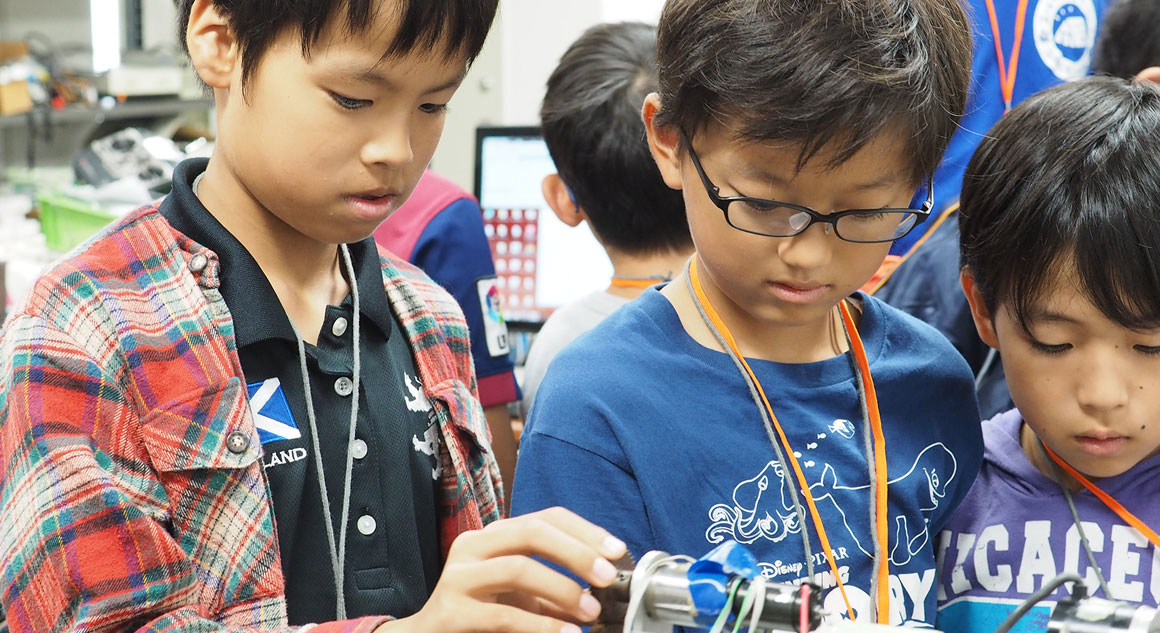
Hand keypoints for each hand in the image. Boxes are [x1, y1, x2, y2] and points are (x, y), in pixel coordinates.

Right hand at [378, 507, 626, 632]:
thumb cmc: (479, 612)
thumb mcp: (521, 594)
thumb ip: (555, 587)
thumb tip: (603, 589)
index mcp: (495, 535)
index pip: (546, 517)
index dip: (585, 531)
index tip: (617, 551)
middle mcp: (474, 546)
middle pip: (532, 531)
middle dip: (577, 552)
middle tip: (608, 577)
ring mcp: (459, 576)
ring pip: (517, 568)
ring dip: (561, 588)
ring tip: (590, 611)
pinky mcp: (451, 611)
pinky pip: (503, 614)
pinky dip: (541, 625)